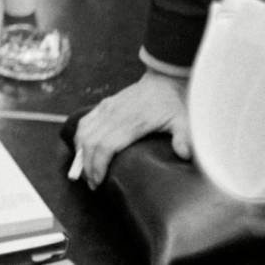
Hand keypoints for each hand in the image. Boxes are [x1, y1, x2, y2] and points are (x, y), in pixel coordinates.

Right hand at [69, 69, 188, 188]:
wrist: (164, 80)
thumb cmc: (173, 103)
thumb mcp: (184, 120)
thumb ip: (183, 137)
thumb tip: (184, 154)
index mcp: (132, 121)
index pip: (106, 145)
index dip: (98, 165)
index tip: (98, 182)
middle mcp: (114, 114)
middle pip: (91, 142)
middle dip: (87, 165)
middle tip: (92, 184)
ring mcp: (107, 108)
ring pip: (84, 132)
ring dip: (81, 153)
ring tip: (86, 171)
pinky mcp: (104, 105)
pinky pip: (84, 122)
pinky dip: (79, 138)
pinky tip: (82, 151)